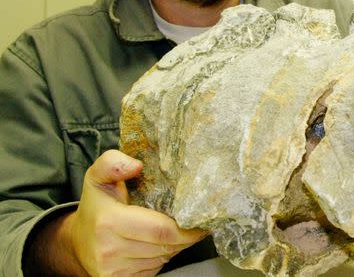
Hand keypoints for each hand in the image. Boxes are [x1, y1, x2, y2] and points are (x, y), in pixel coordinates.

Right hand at [56, 150, 205, 275]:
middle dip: (185, 236)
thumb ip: (113, 163)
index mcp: (108, 221)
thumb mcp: (98, 177)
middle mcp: (109, 249)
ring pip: (162, 259)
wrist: (76, 241)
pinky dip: (162, 258)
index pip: (161, 230)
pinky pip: (153, 270)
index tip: (200, 219)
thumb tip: (136, 165)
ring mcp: (112, 270)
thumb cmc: (96, 206)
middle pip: (165, 246)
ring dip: (174, 246)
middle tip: (195, 225)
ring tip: (175, 232)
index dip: (187, 228)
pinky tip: (159, 245)